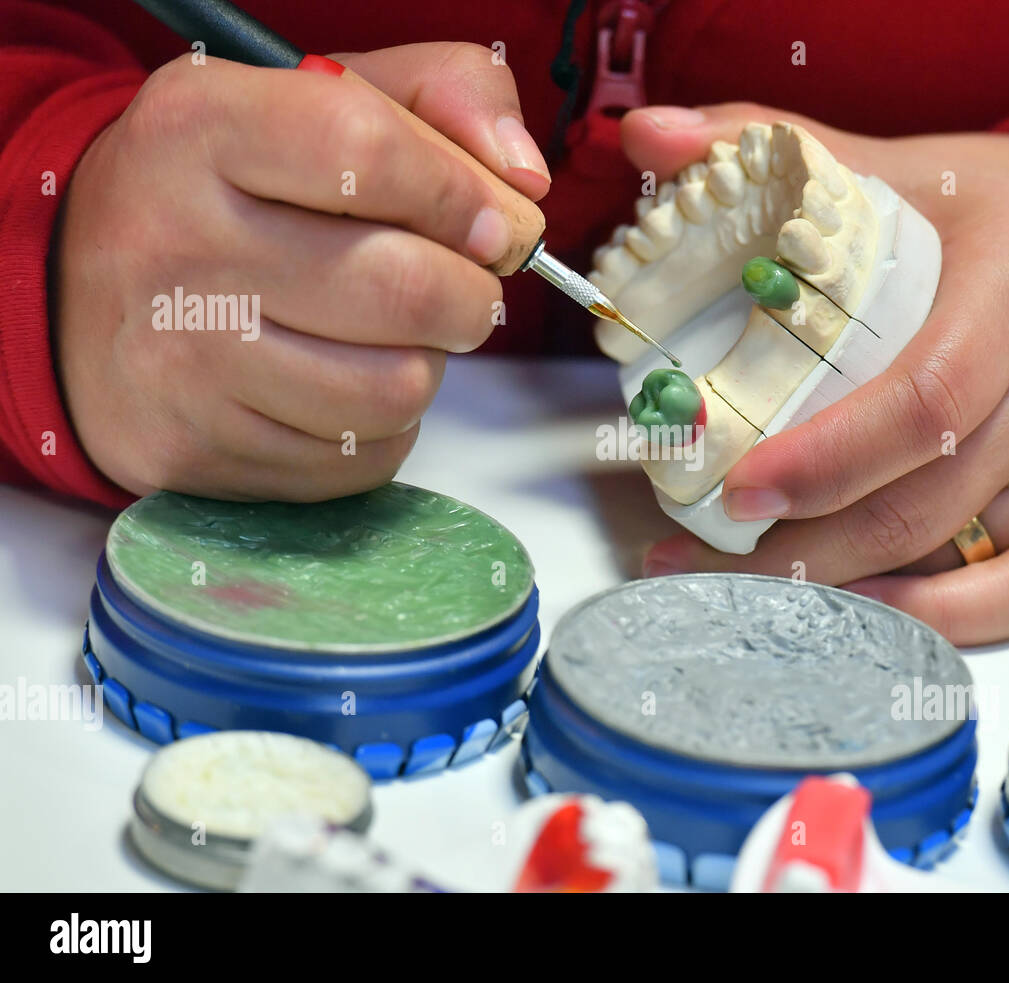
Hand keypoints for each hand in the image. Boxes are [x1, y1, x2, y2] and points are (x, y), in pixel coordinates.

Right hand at [53, 43, 548, 499]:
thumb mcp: (318, 100)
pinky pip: (360, 459)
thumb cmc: (232, 192)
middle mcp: (177, 243)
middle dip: (471, 296)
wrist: (84, 293)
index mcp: (202, 128)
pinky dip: (382, 429)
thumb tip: (524, 181)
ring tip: (388, 336)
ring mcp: (180, 359)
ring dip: (425, 365)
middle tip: (460, 288)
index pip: (370, 152)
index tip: (497, 225)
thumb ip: (443, 96)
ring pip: (396, 389)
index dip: (466, 197)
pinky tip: (343, 385)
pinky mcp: (196, 449)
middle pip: (405, 290)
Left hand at [624, 104, 1008, 644]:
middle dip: (798, 546)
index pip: (925, 399)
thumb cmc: (1005, 218)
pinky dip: (937, 621)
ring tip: (738, 585)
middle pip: (922, 499)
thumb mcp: (908, 167)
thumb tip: (649, 139)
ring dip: (839, 587)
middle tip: (693, 551)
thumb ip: (778, 148)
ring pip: (954, 557)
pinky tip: (854, 614)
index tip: (735, 486)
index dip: (827, 458)